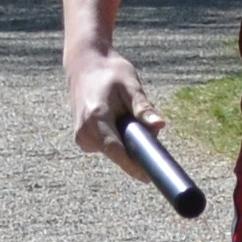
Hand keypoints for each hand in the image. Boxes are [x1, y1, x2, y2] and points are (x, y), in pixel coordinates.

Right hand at [63, 45, 162, 164]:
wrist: (84, 64)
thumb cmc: (110, 71)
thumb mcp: (130, 86)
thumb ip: (143, 108)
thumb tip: (160, 125)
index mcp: (95, 118)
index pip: (116, 151)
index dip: (134, 166)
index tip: (149, 178)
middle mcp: (84, 131)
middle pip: (117, 153)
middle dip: (135, 147)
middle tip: (147, 129)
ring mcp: (81, 137)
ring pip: (113, 151)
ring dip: (126, 141)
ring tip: (125, 113)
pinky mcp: (82, 139)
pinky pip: (107, 146)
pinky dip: (117, 138)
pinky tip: (117, 118)